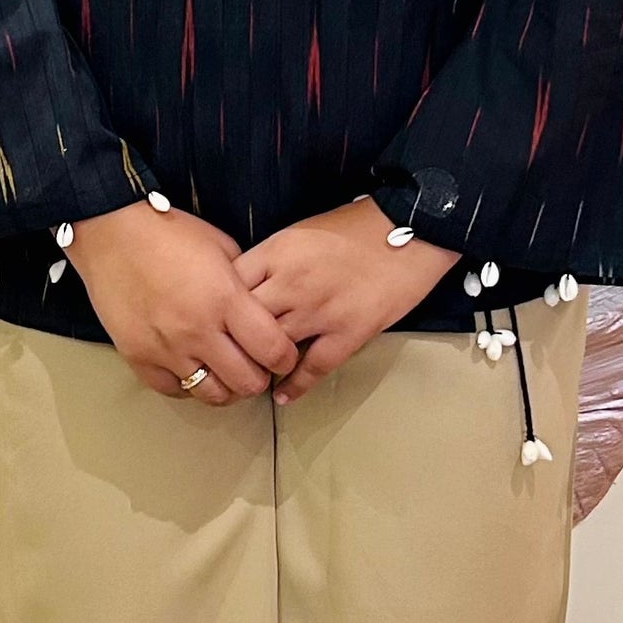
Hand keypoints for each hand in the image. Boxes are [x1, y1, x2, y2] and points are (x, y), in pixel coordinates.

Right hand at [67, 203, 301, 402]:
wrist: (111, 232)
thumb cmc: (167, 233)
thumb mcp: (222, 248)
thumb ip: (245, 285)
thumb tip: (260, 311)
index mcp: (225, 298)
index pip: (273, 351)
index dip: (285, 358)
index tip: (282, 355)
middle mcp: (197, 329)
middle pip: (247, 382)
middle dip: (260, 377)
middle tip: (256, 366)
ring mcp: (166, 348)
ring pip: (212, 395)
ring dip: (226, 387)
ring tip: (226, 372)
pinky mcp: (138, 357)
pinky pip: (174, 391)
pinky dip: (189, 385)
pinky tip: (193, 369)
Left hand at [232, 201, 460, 400]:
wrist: (410, 230)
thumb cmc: (356, 227)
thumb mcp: (301, 231)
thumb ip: (272, 259)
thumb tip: (245, 286)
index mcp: (277, 251)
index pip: (229, 285)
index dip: (215, 305)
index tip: (211, 319)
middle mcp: (292, 283)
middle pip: (244, 322)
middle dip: (231, 340)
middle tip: (224, 357)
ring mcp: (320, 310)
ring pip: (273, 348)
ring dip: (259, 365)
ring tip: (249, 376)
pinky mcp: (349, 332)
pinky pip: (314, 368)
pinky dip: (295, 385)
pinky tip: (282, 395)